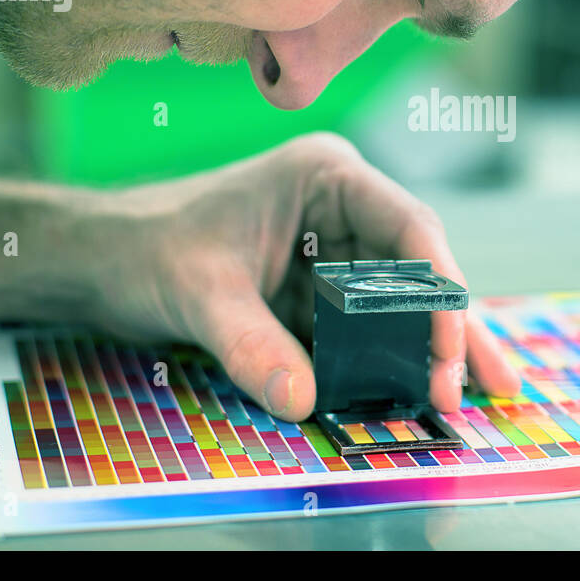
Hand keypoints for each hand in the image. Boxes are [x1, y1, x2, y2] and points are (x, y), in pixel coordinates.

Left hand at [86, 133, 521, 420]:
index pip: (408, 228)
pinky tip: (420, 394)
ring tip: (480, 396)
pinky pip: (364, 330)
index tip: (446, 349)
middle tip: (472, 390)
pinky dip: (389, 362)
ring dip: (432, 350)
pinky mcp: (316, 294)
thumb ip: (252, 345)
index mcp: (326, 179)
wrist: (98, 261)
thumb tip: (305, 401)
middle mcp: (342, 210)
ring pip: (400, 303)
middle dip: (450, 329)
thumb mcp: (199, 294)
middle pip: (417, 270)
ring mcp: (332, 252)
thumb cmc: (145, 248)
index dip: (439, 289)